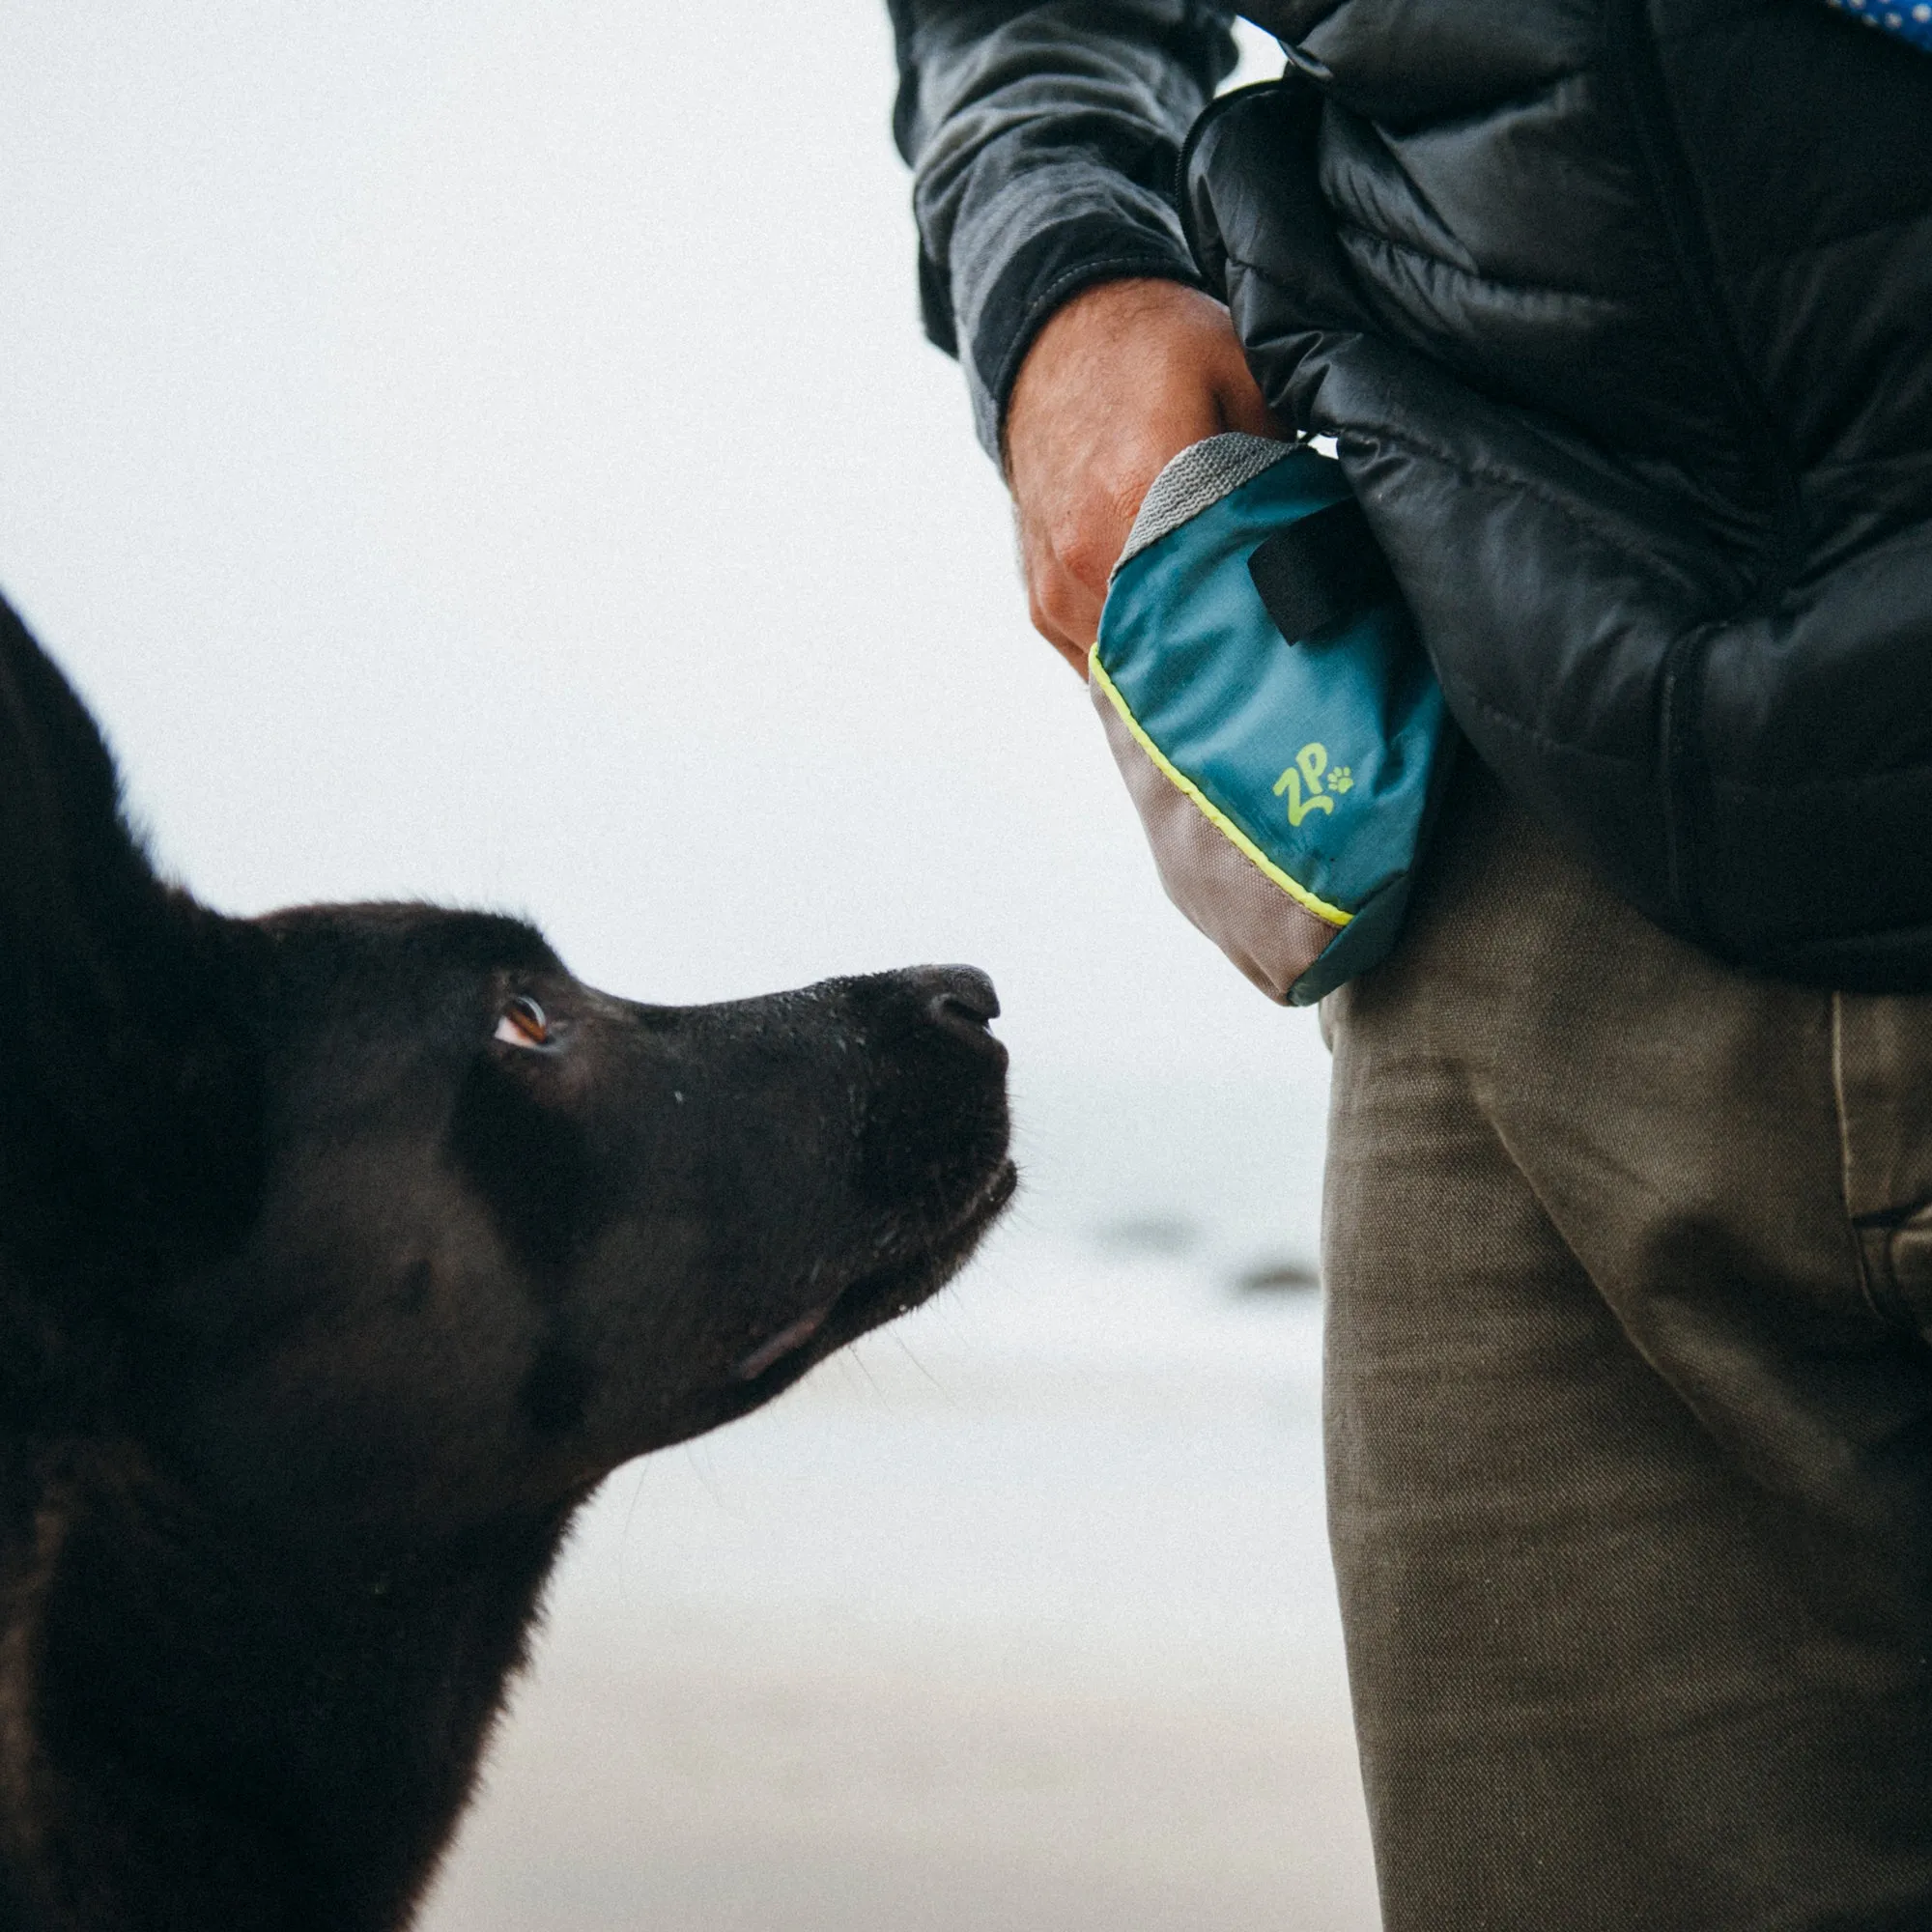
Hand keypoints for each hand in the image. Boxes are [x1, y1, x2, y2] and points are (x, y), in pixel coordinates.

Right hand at [1003, 277, 1282, 672]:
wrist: (1053, 343)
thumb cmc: (1155, 352)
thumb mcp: (1241, 372)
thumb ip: (1278, 464)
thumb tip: (1330, 543)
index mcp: (1141, 494)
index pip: (1217, 601)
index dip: (1267, 628)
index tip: (1306, 639)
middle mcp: (1091, 555)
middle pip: (1177, 649)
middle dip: (1228, 659)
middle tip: (1281, 664)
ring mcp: (1060, 588)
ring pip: (1133, 668)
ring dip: (1181, 663)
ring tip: (1233, 654)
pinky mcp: (1042, 605)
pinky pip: (1098, 661)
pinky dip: (1140, 656)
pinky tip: (1179, 636)